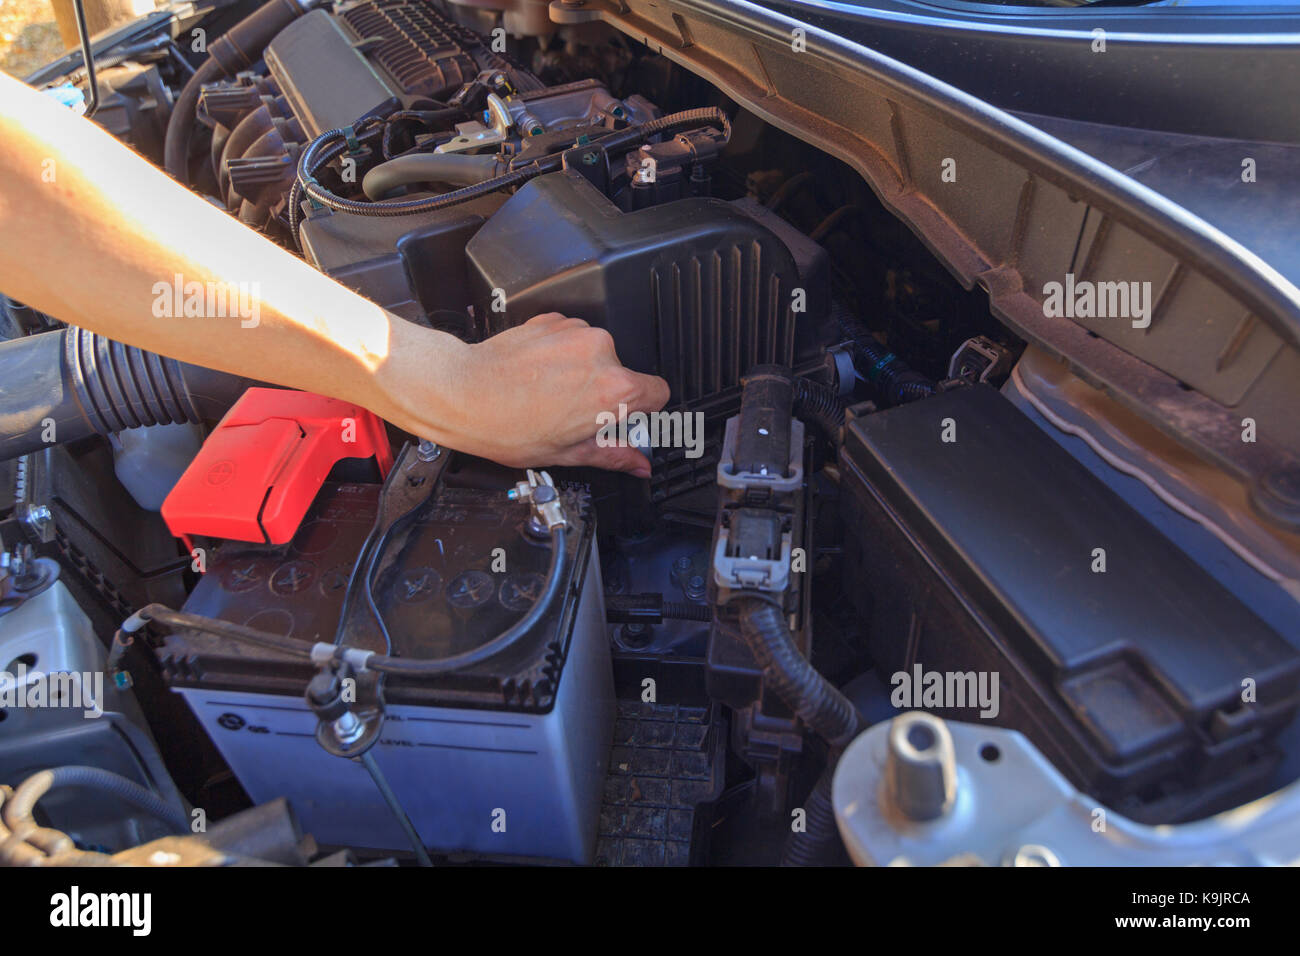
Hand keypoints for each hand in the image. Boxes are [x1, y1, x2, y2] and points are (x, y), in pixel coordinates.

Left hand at [374, 312, 669, 475]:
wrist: (460, 392)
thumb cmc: (505, 425)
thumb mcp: (567, 453)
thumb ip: (613, 455)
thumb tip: (637, 464)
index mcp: (614, 389)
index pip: (659, 392)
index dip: (644, 409)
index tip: (625, 419)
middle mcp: (602, 352)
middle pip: (623, 373)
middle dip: (604, 392)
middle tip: (572, 415)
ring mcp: (577, 331)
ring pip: (596, 354)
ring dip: (581, 371)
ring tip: (549, 395)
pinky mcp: (553, 319)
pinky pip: (571, 338)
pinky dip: (560, 354)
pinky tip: (537, 376)